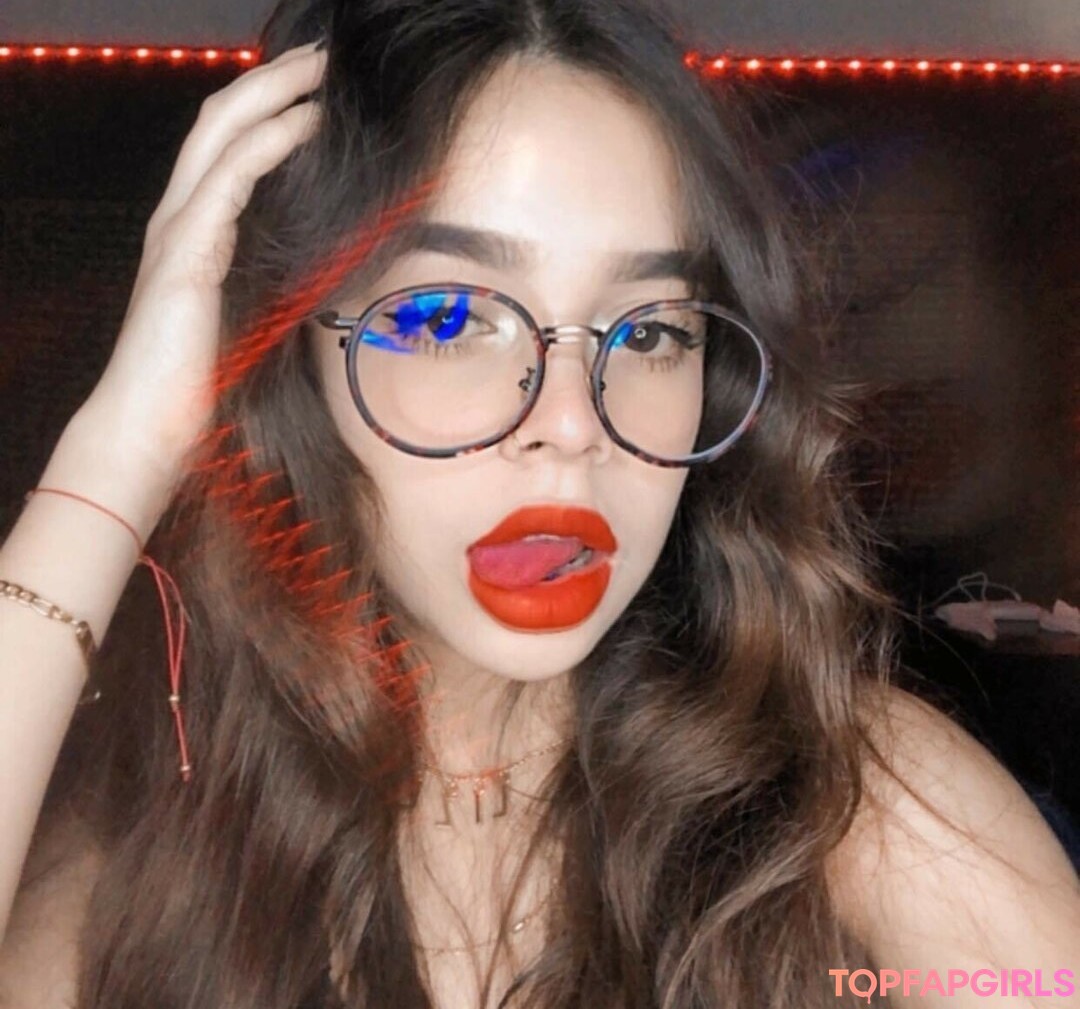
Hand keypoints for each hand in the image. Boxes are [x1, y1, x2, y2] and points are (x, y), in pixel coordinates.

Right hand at [75, 41, 325, 490]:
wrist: (150, 426)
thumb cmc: (196, 385)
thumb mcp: (244, 320)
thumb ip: (265, 283)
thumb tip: (316, 272)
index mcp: (194, 234)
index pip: (227, 150)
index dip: (267, 111)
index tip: (315, 94)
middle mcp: (180, 218)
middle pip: (221, 121)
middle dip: (273, 82)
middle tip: (323, 60)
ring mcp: (177, 229)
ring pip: (222, 132)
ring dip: (274, 94)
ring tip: (320, 74)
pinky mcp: (187, 250)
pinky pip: (231, 176)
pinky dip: (270, 142)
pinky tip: (306, 125)